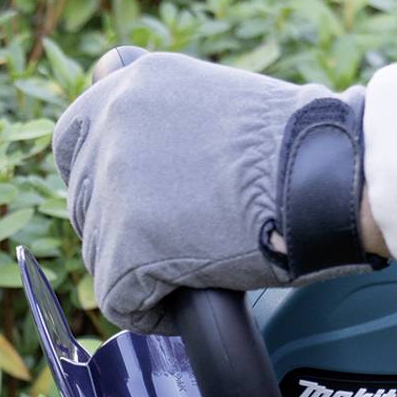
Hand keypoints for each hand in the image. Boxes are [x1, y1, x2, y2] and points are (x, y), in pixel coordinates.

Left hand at [52, 48, 378, 325]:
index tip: (126, 201)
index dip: (96, 179)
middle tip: (177, 235)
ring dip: (140, 268)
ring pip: (100, 253)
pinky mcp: (126, 249)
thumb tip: (135, 161)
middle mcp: (111, 129)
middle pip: (84, 203)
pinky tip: (189, 297)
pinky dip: (152, 311)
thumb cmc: (293, 147)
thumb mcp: (213, 98)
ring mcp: (114, 189)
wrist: (325, 178)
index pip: (71, 140)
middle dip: (121, 227)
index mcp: (131, 85)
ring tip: (196, 260)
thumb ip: (161, 120)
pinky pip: (121, 301)